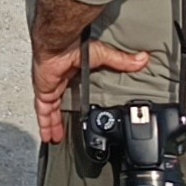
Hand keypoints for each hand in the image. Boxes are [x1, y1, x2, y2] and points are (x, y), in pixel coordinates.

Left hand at [31, 40, 150, 144]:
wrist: (57, 46)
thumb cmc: (74, 46)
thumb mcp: (102, 55)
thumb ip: (121, 61)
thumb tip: (142, 59)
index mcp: (72, 72)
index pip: (73, 89)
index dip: (76, 101)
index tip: (81, 111)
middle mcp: (59, 81)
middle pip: (59, 104)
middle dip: (60, 117)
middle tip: (65, 132)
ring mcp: (50, 88)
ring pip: (50, 111)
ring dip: (53, 125)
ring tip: (56, 139)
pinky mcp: (44, 93)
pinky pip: (43, 112)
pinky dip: (45, 124)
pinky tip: (47, 136)